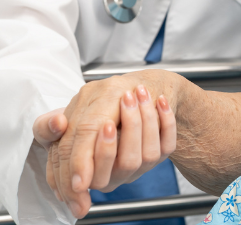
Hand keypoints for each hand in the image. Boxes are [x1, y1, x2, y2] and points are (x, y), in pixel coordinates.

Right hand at [37, 73, 179, 217]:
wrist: (132, 97)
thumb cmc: (92, 112)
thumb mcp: (60, 119)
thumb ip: (46, 127)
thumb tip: (57, 123)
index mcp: (85, 172)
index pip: (87, 174)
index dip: (97, 152)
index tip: (106, 125)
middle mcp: (112, 174)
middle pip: (126, 164)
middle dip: (129, 129)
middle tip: (126, 98)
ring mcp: (138, 168)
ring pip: (148, 154)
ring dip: (146, 119)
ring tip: (140, 91)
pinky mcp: (160, 154)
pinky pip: (168, 144)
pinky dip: (166, 121)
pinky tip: (161, 102)